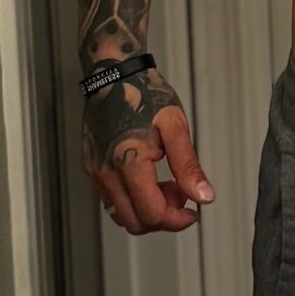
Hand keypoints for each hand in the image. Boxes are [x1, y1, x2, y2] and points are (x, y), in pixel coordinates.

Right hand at [81, 62, 214, 234]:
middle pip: (135, 222)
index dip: (177, 220)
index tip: (194, 210)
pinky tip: (150, 178)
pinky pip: (111, 200)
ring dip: (147, 210)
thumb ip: (188, 166)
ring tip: (167, 183)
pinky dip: (133, 199)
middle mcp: (105, 172)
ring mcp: (95, 171)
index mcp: (128, 162)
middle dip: (163, 217)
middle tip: (182, 195)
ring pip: (121, 215)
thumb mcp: (175, 126)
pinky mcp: (90, 167)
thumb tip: (204, 197)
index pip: (152, 213)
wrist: (114, 73)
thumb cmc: (145, 94)